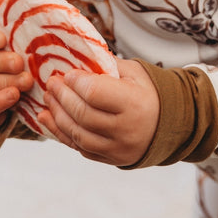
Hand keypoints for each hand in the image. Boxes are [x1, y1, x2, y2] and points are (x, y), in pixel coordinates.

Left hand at [38, 58, 158, 166]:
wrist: (169, 125)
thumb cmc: (148, 94)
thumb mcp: (134, 73)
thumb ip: (106, 66)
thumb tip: (76, 57)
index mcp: (134, 103)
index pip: (95, 94)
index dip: (76, 82)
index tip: (67, 74)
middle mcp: (126, 130)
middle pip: (83, 114)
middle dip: (62, 97)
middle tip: (52, 83)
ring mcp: (117, 149)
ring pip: (78, 134)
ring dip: (57, 116)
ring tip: (49, 99)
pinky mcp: (110, 159)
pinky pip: (80, 148)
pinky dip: (61, 133)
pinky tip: (50, 119)